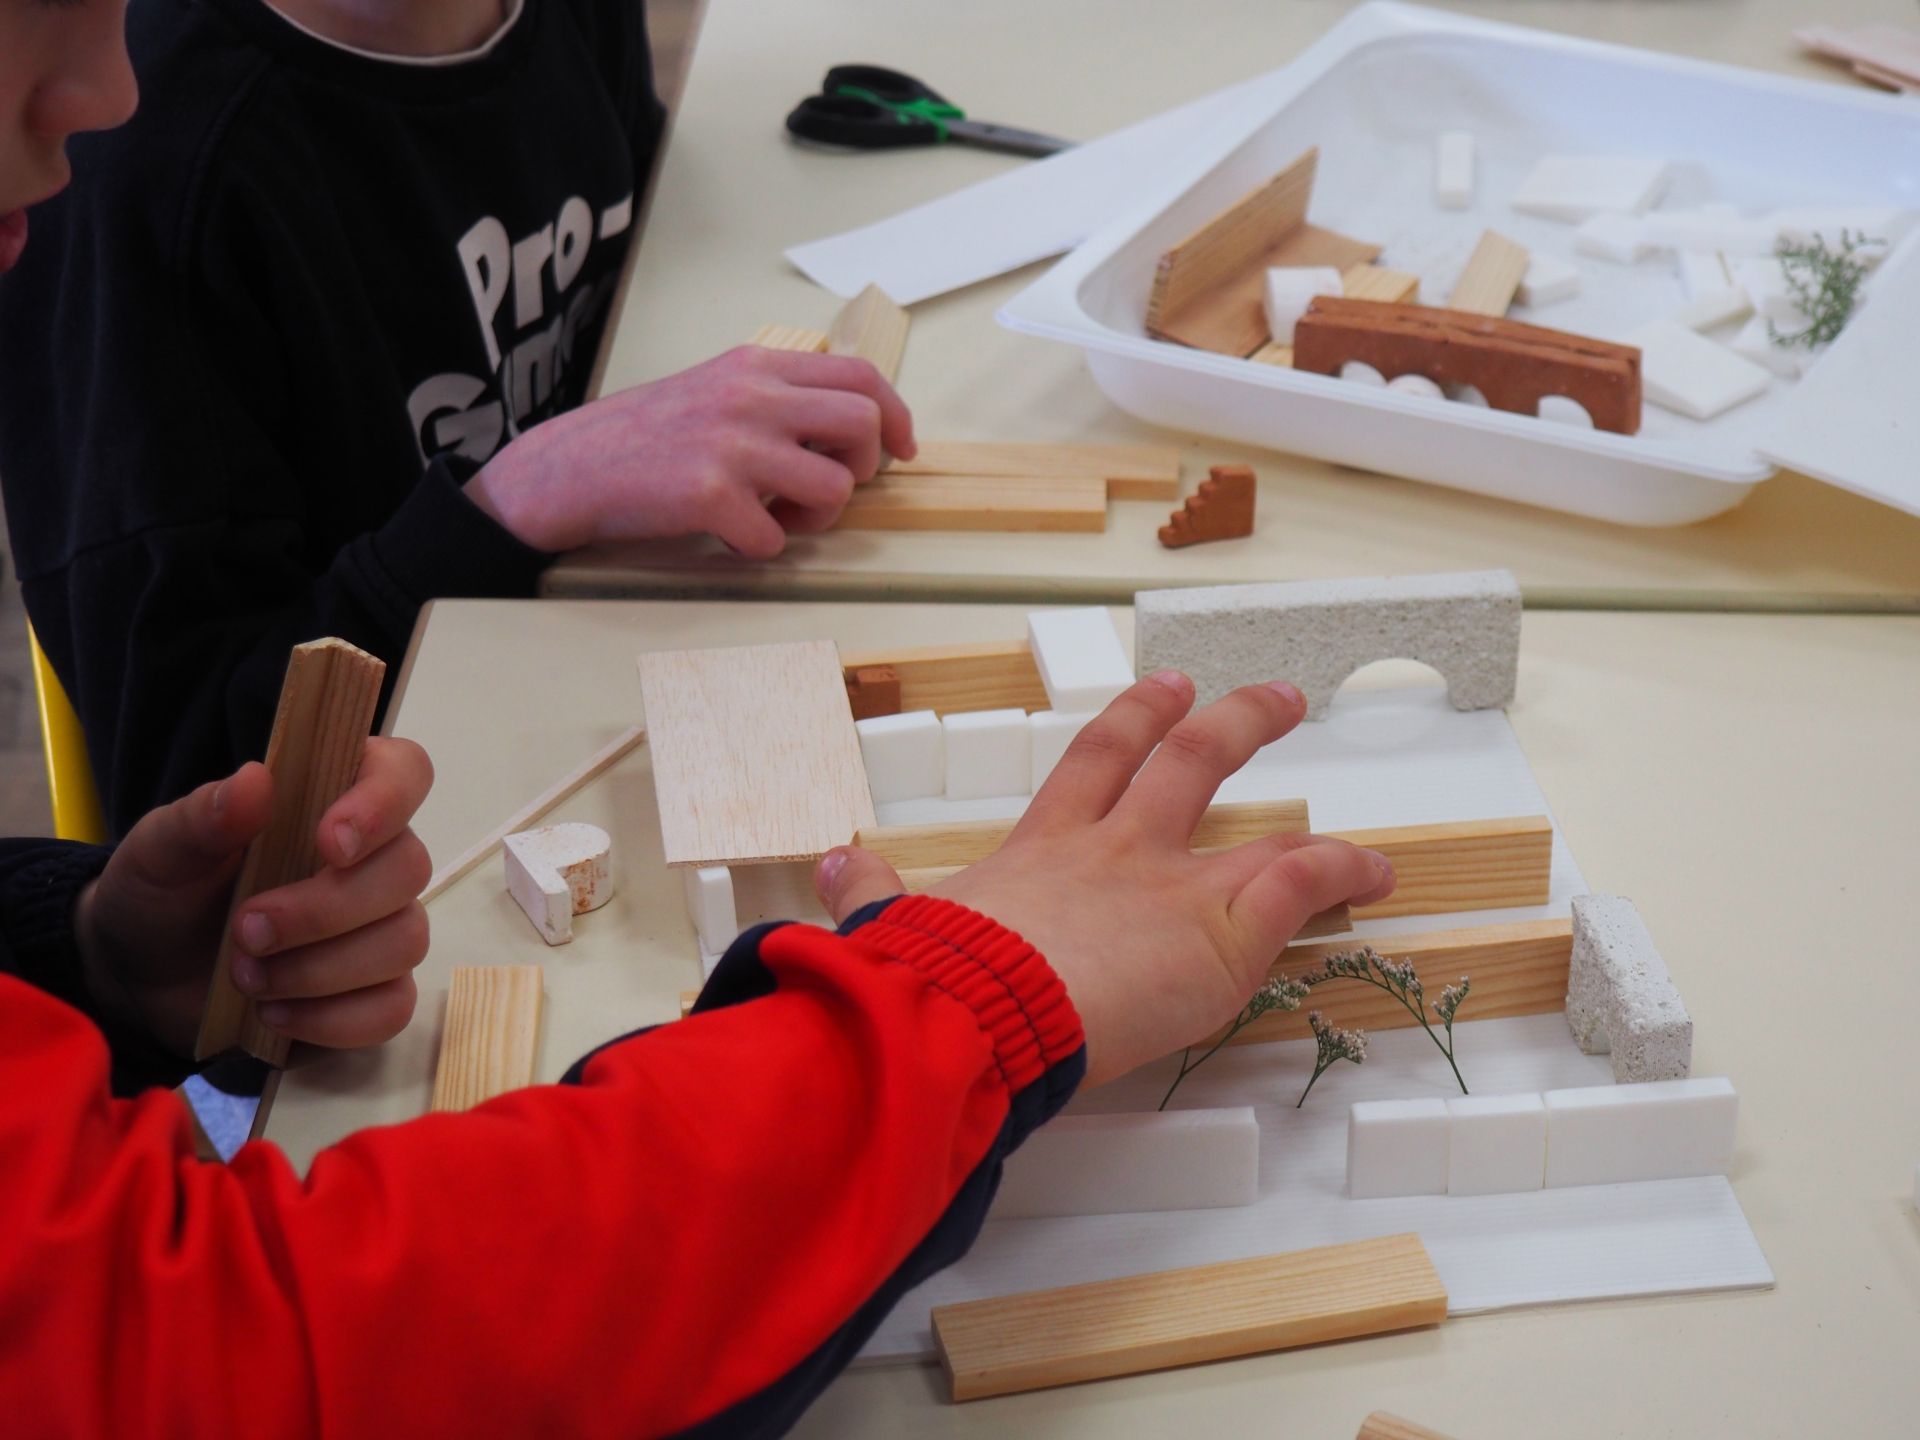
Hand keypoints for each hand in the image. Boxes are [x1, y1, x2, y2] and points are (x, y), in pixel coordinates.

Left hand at [74, 738, 434, 1057]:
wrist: (145, 978)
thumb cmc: (165, 896)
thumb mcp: (160, 851)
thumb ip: (204, 816)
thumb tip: (257, 780)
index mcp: (334, 802)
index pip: (403, 774)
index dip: (384, 803)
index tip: (328, 842)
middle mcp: (374, 861)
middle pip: (408, 870)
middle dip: (325, 910)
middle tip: (245, 930)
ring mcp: (382, 930)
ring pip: (403, 942)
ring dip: (319, 969)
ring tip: (246, 977)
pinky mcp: (376, 995)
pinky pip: (391, 1009)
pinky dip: (330, 1019)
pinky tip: (273, 1013)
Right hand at [463, 346, 916, 556]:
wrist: (567, 468)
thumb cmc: (644, 438)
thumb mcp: (715, 389)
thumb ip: (775, 398)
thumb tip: (846, 427)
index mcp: (757, 366)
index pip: (861, 376)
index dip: (897, 416)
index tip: (901, 450)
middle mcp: (751, 396)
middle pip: (863, 424)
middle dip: (864, 467)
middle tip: (828, 489)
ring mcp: (732, 444)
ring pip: (835, 486)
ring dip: (818, 516)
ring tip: (778, 516)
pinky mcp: (709, 495)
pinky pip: (776, 538)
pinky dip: (762, 547)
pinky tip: (730, 534)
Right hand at [815, 673, 1396, 1086]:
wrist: (976, 1012)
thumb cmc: (934, 979)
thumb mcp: (894, 925)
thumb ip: (871, 892)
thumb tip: (830, 865)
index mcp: (1043, 851)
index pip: (1091, 771)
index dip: (1128, 726)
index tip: (1154, 696)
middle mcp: (1112, 848)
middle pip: (1176, 760)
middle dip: (1218, 722)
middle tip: (1254, 695)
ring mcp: (1171, 883)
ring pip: (1240, 808)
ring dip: (1279, 773)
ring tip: (1317, 751)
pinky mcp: (1220, 928)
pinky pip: (1298, 880)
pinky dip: (1343, 869)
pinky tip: (1377, 869)